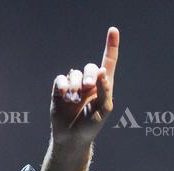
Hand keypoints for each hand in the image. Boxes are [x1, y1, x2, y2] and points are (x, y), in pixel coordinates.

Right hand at [50, 27, 119, 143]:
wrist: (72, 138)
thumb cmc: (91, 126)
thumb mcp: (103, 110)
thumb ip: (105, 91)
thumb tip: (103, 71)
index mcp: (103, 87)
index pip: (108, 63)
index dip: (111, 47)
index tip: (113, 31)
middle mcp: (89, 83)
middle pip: (90, 67)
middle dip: (90, 75)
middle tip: (87, 88)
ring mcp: (74, 85)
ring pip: (75, 73)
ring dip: (75, 86)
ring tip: (74, 100)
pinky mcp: (60, 89)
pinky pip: (61, 79)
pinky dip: (63, 86)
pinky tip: (64, 96)